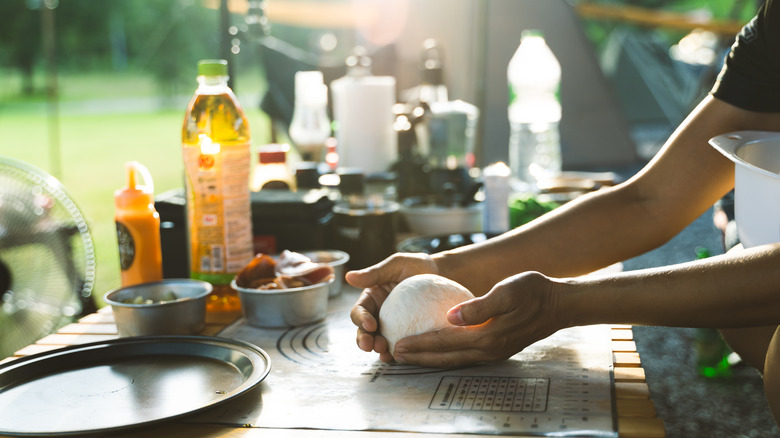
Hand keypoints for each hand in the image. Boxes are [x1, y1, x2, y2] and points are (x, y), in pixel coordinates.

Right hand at [346, 252, 439, 361]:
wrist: (444, 275)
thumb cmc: (418, 266)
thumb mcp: (396, 265)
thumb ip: (374, 273)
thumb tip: (349, 277)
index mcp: (372, 299)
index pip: (359, 311)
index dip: (360, 319)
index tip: (370, 324)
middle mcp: (379, 314)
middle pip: (365, 331)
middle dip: (365, 340)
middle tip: (372, 345)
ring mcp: (393, 327)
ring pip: (379, 342)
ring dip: (379, 349)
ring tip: (385, 353)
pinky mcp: (408, 335)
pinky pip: (401, 346)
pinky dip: (398, 353)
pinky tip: (401, 358)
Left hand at [391, 271, 564, 367]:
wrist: (560, 303)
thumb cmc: (534, 291)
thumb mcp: (507, 290)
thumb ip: (479, 306)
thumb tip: (451, 316)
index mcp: (487, 336)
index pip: (445, 342)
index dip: (420, 344)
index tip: (398, 343)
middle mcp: (489, 349)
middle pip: (445, 357)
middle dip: (418, 357)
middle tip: (394, 354)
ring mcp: (494, 352)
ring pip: (454, 360)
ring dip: (430, 359)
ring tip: (408, 356)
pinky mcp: (497, 349)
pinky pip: (464, 356)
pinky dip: (445, 355)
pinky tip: (436, 349)